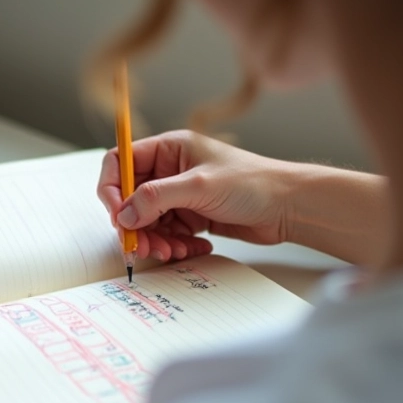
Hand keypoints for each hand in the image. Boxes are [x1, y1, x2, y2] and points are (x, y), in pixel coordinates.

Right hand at [98, 130, 292, 260]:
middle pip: (130, 199)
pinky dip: (174, 246)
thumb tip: (123, 215)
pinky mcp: (191, 216)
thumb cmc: (253, 183)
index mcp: (168, 149)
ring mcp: (180, 195)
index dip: (112, 190)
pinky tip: (192, 249)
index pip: (120, 163)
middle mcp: (170, 170)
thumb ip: (155, 197)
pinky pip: (168, 234)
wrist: (290, 207)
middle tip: (141, 247)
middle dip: (134, 225)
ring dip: (154, 241)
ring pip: (147, 222)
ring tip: (170, 252)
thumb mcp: (199, 186)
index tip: (116, 216)